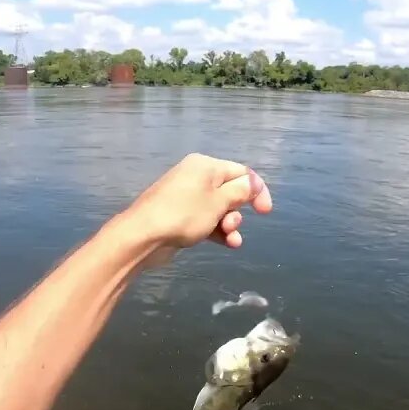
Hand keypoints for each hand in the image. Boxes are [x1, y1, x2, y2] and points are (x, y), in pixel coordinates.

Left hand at [125, 153, 273, 251]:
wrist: (143, 235)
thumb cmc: (184, 214)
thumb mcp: (219, 202)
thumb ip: (240, 191)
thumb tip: (253, 183)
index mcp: (206, 166)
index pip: (242, 172)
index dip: (257, 191)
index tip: (265, 212)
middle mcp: (197, 177)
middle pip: (231, 191)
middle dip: (238, 212)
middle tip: (232, 226)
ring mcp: (187, 196)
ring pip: (220, 208)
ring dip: (230, 224)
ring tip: (230, 238)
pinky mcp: (181, 215)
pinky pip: (207, 219)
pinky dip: (218, 230)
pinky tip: (227, 244)